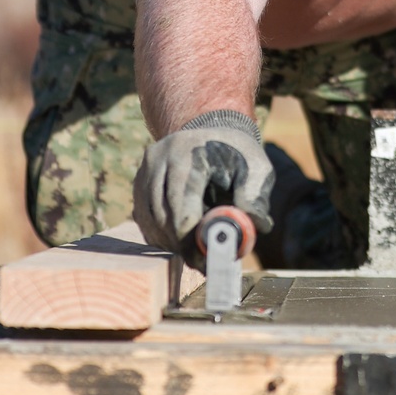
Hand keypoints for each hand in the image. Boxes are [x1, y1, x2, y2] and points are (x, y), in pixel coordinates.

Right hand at [133, 110, 274, 269]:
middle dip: (181, 245)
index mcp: (187, 152)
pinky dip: (160, 234)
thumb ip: (255, 195)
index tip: (206, 260)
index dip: (191, 238)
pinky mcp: (139, 182)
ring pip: (150, 219)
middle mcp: (159, 158)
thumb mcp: (256, 166)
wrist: (212, 130)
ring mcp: (145, 169)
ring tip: (193, 254)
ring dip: (170, 242)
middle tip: (201, 264)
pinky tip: (179, 241)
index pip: (180, 204)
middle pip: (162, 215)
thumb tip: (256, 225)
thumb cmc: (237, 152)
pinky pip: (144, 217)